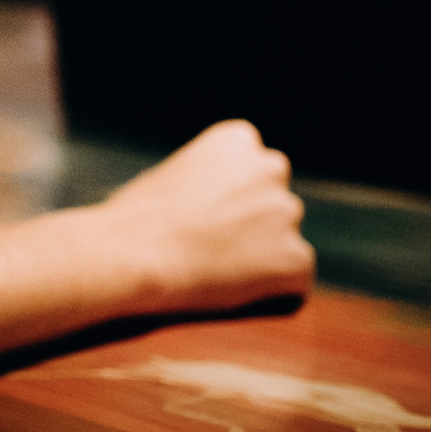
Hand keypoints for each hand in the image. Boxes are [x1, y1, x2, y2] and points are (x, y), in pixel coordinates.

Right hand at [97, 120, 314, 315]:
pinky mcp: (297, 258)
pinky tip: (232, 292)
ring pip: (285, 242)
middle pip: (275, 202)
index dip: (231, 195)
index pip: (254, 167)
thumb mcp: (170, 177)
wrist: (133, 254)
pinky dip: (272, 292)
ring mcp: (288, 213)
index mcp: (237, 139)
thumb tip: (225, 216)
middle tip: (215, 247)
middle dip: (255, 223)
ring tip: (214, 272)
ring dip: (262, 257)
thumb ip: (209, 185)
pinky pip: (294, 282)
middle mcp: (271, 168)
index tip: (207, 215)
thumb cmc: (136, 219)